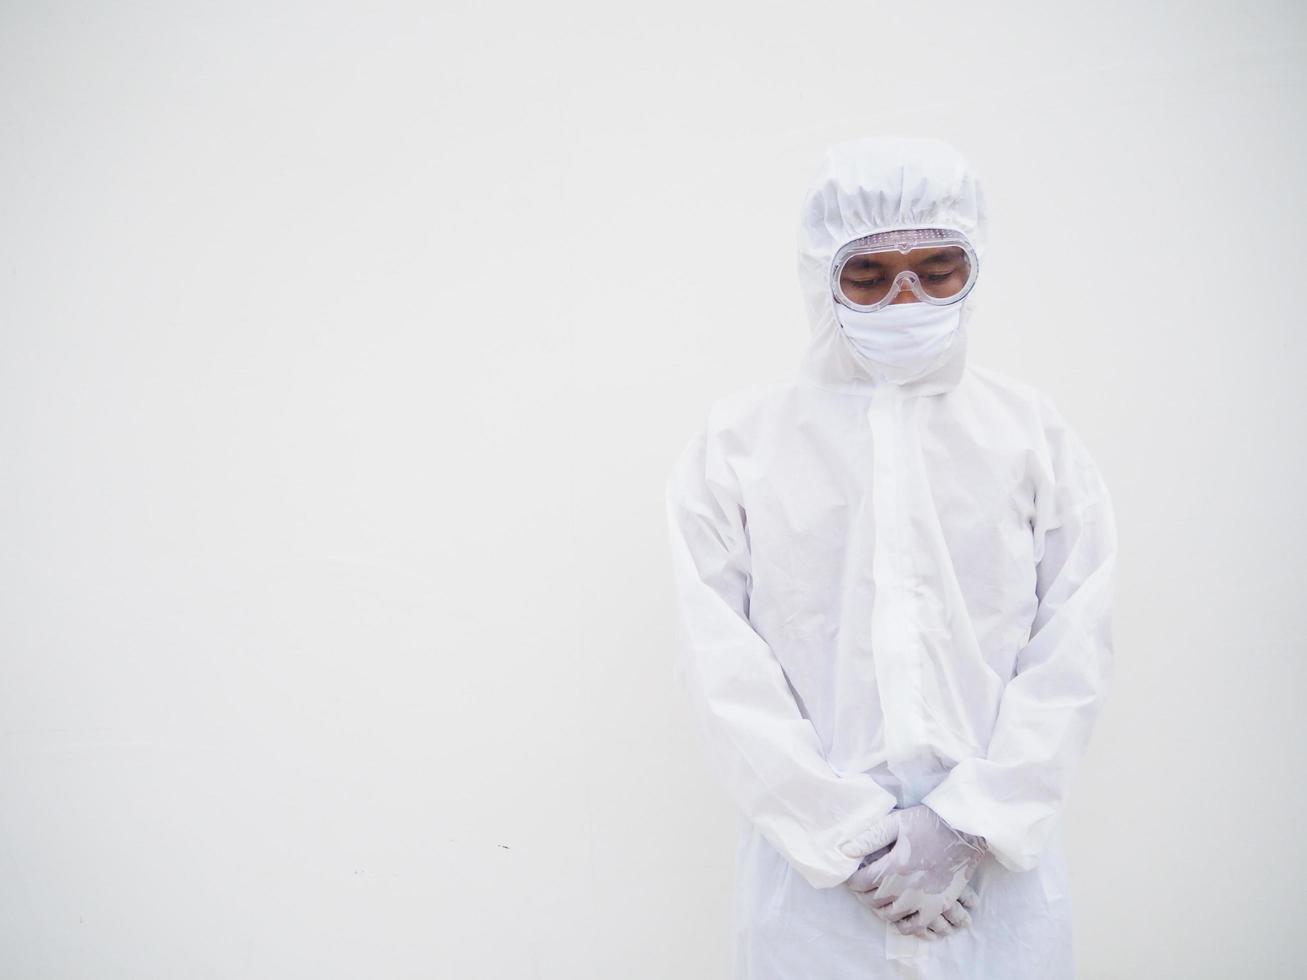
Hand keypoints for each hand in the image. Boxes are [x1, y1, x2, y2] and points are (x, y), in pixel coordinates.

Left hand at [844, 805, 985, 937]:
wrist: (966, 830)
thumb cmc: (929, 822)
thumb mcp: (897, 822)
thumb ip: (870, 837)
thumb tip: (845, 850)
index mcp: (893, 866)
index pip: (860, 882)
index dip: (851, 880)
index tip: (851, 876)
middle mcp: (906, 887)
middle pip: (873, 900)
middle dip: (862, 894)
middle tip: (861, 887)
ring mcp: (923, 900)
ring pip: (891, 915)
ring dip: (879, 909)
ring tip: (876, 898)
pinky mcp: (939, 905)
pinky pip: (916, 926)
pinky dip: (903, 925)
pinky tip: (898, 917)